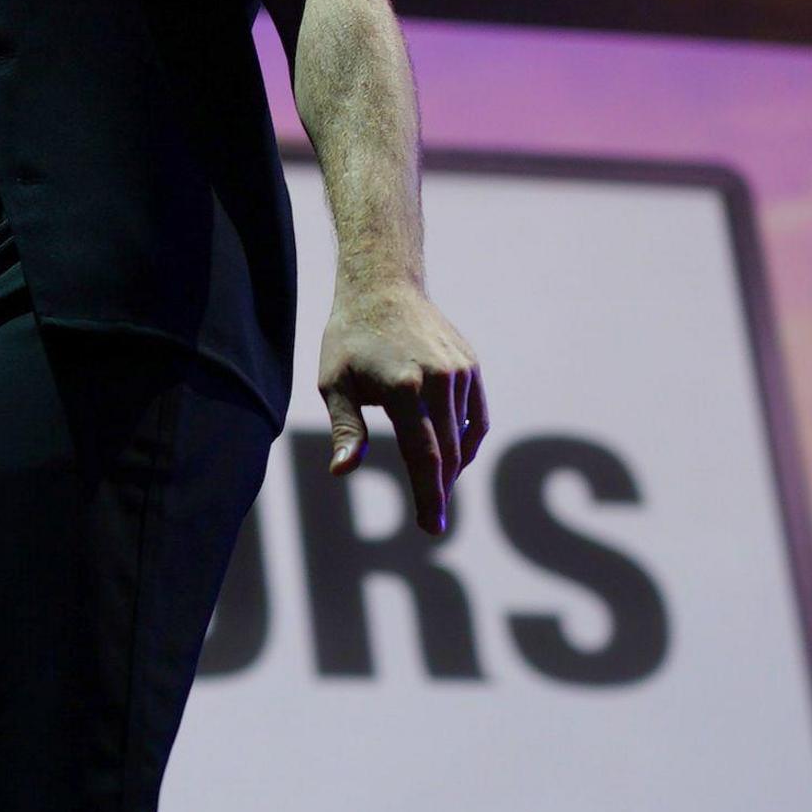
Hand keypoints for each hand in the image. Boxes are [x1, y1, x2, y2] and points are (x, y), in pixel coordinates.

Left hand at [316, 280, 487, 536]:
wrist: (383, 285)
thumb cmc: (350, 338)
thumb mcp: (335, 383)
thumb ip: (346, 429)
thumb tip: (342, 471)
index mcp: (404, 388)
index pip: (425, 457)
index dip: (430, 496)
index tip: (431, 526)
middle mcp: (440, 380)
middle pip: (449, 453)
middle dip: (441, 490)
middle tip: (432, 518)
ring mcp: (461, 372)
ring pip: (465, 436)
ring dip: (454, 467)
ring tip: (437, 488)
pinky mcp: (471, 366)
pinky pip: (476, 416)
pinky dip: (468, 440)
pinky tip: (453, 457)